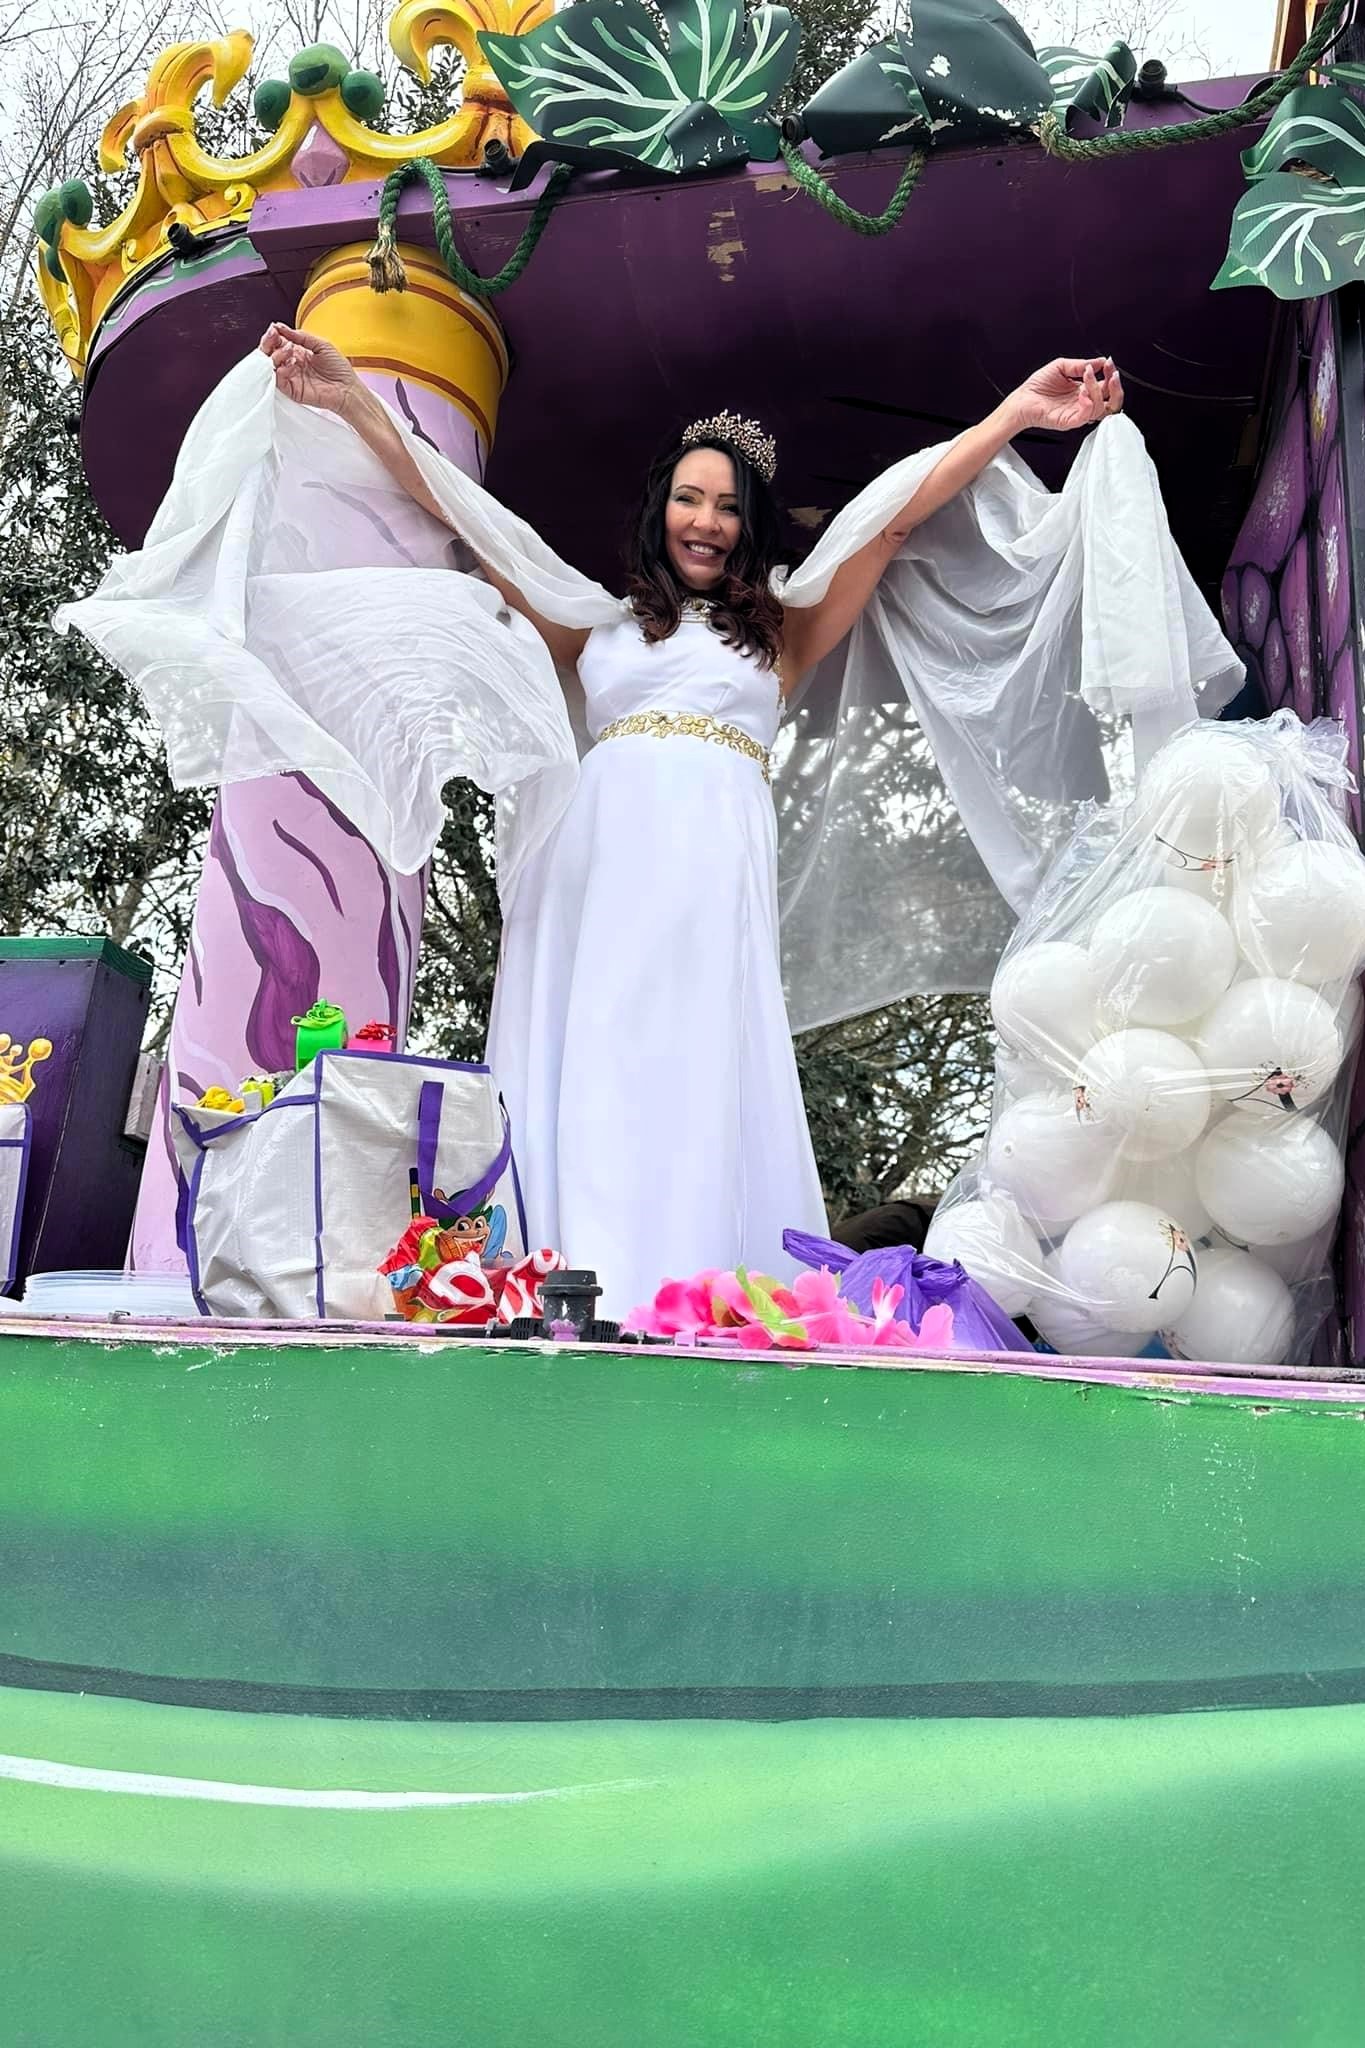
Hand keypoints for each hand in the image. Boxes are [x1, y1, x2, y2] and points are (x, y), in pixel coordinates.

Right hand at [259, 321, 358, 413]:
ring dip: (276, 354)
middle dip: (268, 342)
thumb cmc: (339, 369)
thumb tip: (281, 327)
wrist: (348, 388)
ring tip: (289, 349)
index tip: (274, 328)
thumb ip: (301, 336)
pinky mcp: (292, 390)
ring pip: (270, 366)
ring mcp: (291, 377)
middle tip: (273, 336)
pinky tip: (291, 364)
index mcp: (297, 352)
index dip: (273, 335)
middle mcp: (291, 364)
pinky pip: (278, 381)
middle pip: (269, 353)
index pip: (277, 342)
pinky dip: (281, 370)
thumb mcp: (321, 345)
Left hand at [1010, 357, 1124, 432]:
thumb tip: (1100, 361)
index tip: (1109, 363)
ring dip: (1097, 390)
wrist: (1022, 399)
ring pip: (1101, 409)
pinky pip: (1085, 417)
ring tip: (1086, 376)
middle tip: (1111, 374)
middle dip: (1115, 386)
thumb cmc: (1037, 386)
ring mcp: (1077, 413)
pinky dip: (1087, 404)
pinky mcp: (1069, 421)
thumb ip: (1081, 364)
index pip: (1106, 387)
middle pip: (1111, 402)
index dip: (1110, 375)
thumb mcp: (1061, 366)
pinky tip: (1082, 393)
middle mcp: (1083, 403)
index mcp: (1083, 390)